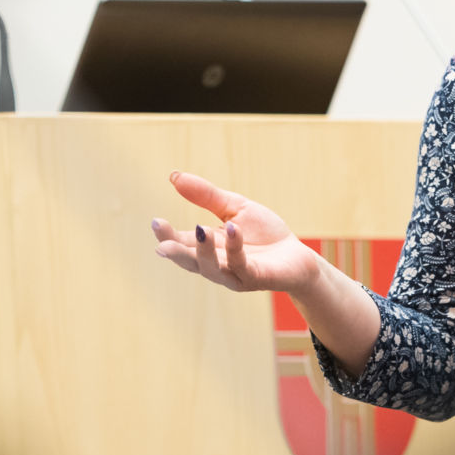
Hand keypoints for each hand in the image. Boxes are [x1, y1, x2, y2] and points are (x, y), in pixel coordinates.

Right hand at [151, 170, 321, 293]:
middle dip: (176, 252)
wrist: (297, 255)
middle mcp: (216, 264)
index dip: (167, 236)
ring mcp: (234, 274)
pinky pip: (242, 266)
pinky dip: (235, 248)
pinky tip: (232, 229)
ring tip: (201, 230)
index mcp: (207, 247)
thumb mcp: (233, 208)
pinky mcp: (255, 278)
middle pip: (190, 262)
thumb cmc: (264, 234)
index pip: (181, 243)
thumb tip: (174, 176)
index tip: (156, 222)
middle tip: (162, 243)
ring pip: (212, 269)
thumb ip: (205, 195)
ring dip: (203, 253)